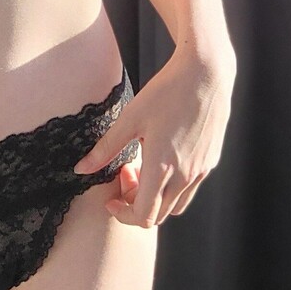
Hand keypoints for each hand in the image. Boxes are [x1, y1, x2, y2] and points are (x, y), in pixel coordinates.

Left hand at [71, 46, 235, 227]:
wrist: (205, 73)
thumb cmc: (165, 92)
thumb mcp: (130, 118)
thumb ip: (105, 149)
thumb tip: (80, 170)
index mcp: (163, 167)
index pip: (143, 216)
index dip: (122, 214)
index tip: (111, 197)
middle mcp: (185, 175)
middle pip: (158, 215)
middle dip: (135, 204)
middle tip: (125, 173)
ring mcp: (201, 170)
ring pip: (175, 206)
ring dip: (155, 197)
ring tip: (144, 166)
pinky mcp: (210, 161)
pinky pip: (189, 189)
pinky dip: (172, 186)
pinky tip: (163, 156)